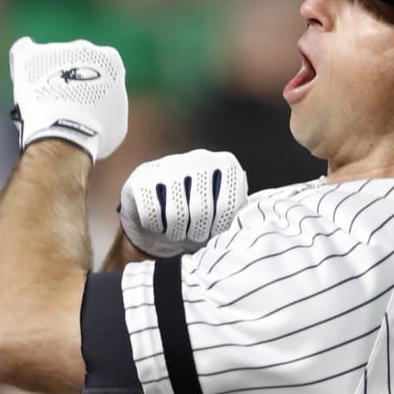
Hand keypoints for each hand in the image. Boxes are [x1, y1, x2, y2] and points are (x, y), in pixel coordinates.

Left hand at [8, 37, 127, 162]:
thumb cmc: (96, 133)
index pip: (103, 67)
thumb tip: (98, 106)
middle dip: (72, 76)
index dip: (95, 85)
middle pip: (78, 58)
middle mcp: (85, 48)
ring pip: (52, 58)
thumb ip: (108, 103)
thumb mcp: (116, 119)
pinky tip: (24, 70)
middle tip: (66, 101)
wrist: (66, 131)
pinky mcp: (32, 56)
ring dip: (48, 74)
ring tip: (44, 100)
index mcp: (110, 60)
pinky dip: (25, 59)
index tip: (89, 100)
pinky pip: (26, 51)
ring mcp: (57, 50)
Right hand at [118, 149, 247, 257]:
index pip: (229, 207)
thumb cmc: (200, 212)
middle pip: (202, 212)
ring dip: (177, 233)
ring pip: (177, 215)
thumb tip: (252, 226)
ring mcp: (170, 164)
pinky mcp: (142, 178)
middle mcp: (200, 158)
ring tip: (178, 231)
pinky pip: (152, 215)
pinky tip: (159, 222)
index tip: (215, 231)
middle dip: (198, 233)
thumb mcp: (225, 208)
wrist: (159, 202)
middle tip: (194, 235)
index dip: (221, 229)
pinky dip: (156, 227)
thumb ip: (241, 213)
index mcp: (226, 164)